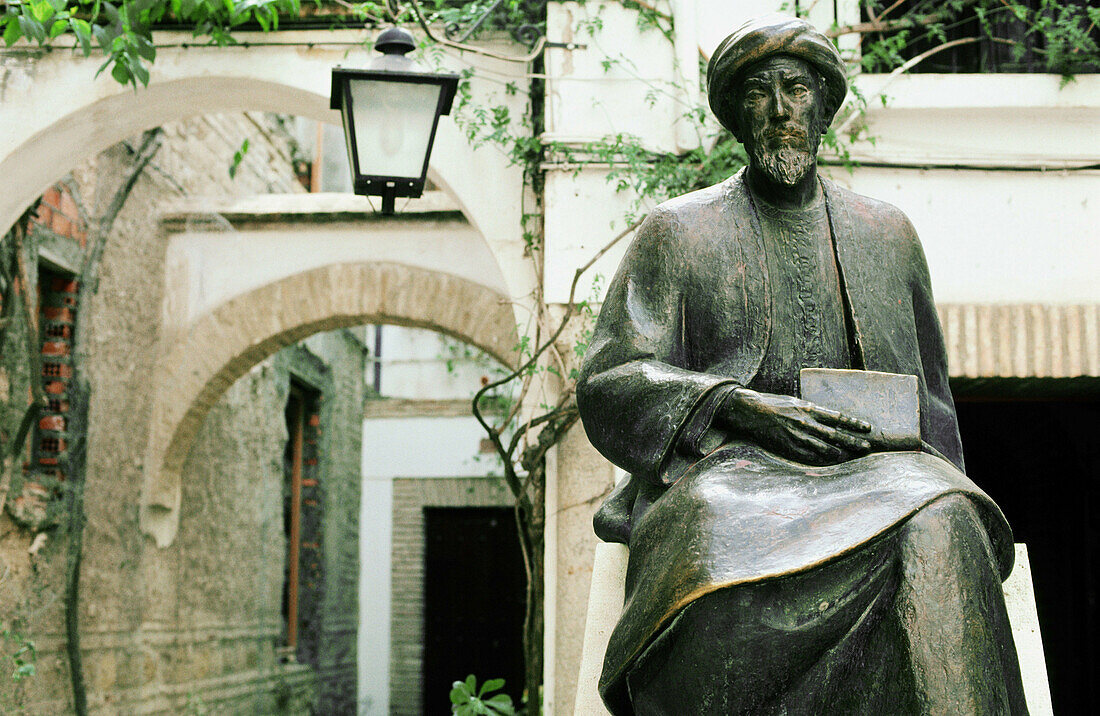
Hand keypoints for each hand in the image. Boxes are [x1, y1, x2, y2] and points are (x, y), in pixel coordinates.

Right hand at [718, 387, 873, 464]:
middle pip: (835, 434)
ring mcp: (797, 436)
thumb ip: (811, 411)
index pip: (838, 417)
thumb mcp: (794, 402)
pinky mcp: (787, 446)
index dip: (854, 423)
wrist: (750, 411)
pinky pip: (808, 455)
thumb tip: (826, 418)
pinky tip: (828, 461)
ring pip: (823, 447)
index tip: (868, 428)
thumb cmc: (772, 404)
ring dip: (839, 452)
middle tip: (867, 447)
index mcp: (809, 408)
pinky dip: (819, 459)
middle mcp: (806, 422)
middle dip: (853, 441)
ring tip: (850, 456)